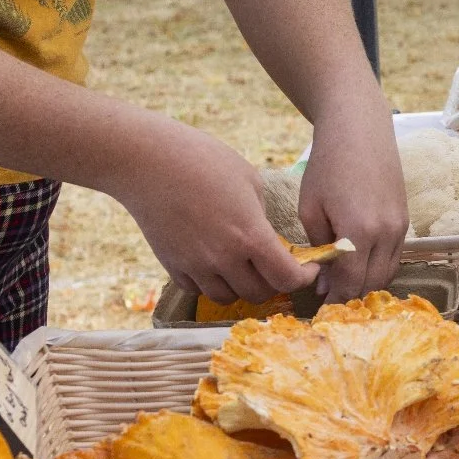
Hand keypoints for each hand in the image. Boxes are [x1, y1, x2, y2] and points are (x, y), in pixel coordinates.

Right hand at [112, 121, 319, 305]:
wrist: (148, 162)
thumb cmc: (204, 161)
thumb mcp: (250, 181)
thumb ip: (262, 216)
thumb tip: (266, 236)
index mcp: (251, 236)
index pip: (287, 278)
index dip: (304, 279)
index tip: (309, 270)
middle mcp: (224, 258)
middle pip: (259, 293)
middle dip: (275, 283)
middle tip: (278, 266)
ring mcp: (195, 265)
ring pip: (227, 297)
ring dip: (241, 287)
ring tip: (245, 268)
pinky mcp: (171, 266)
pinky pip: (197, 289)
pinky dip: (211, 283)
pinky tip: (215, 263)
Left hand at [297, 100, 409, 301]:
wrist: (360, 130)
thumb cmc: (328, 165)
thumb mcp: (310, 208)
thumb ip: (319, 247)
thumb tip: (325, 281)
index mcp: (360, 231)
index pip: (350, 283)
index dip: (334, 300)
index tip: (318, 307)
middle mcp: (387, 233)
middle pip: (372, 284)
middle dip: (350, 296)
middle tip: (328, 299)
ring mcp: (401, 226)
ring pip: (387, 273)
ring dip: (366, 283)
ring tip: (342, 283)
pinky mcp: (406, 219)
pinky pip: (394, 256)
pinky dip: (377, 266)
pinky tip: (358, 263)